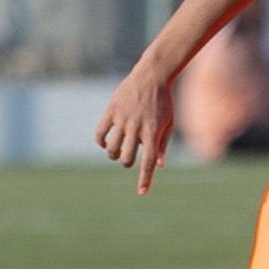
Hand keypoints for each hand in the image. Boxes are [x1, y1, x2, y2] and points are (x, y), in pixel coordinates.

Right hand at [97, 56, 175, 194]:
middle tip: (130, 158)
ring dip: (114, 155)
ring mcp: (122, 118)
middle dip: (127, 163)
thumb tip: (158, 165)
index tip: (142, 193)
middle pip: (127, 158)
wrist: (153, 75)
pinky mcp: (111, 110)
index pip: (148, 162)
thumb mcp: (168, 123)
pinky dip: (101, 142)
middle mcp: (137, 127)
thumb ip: (162, 144)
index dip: (145, 179)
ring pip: (112, 149)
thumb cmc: (163, 102)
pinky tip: (105, 142)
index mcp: (153, 132)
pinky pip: (100, 133)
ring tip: (118, 150)